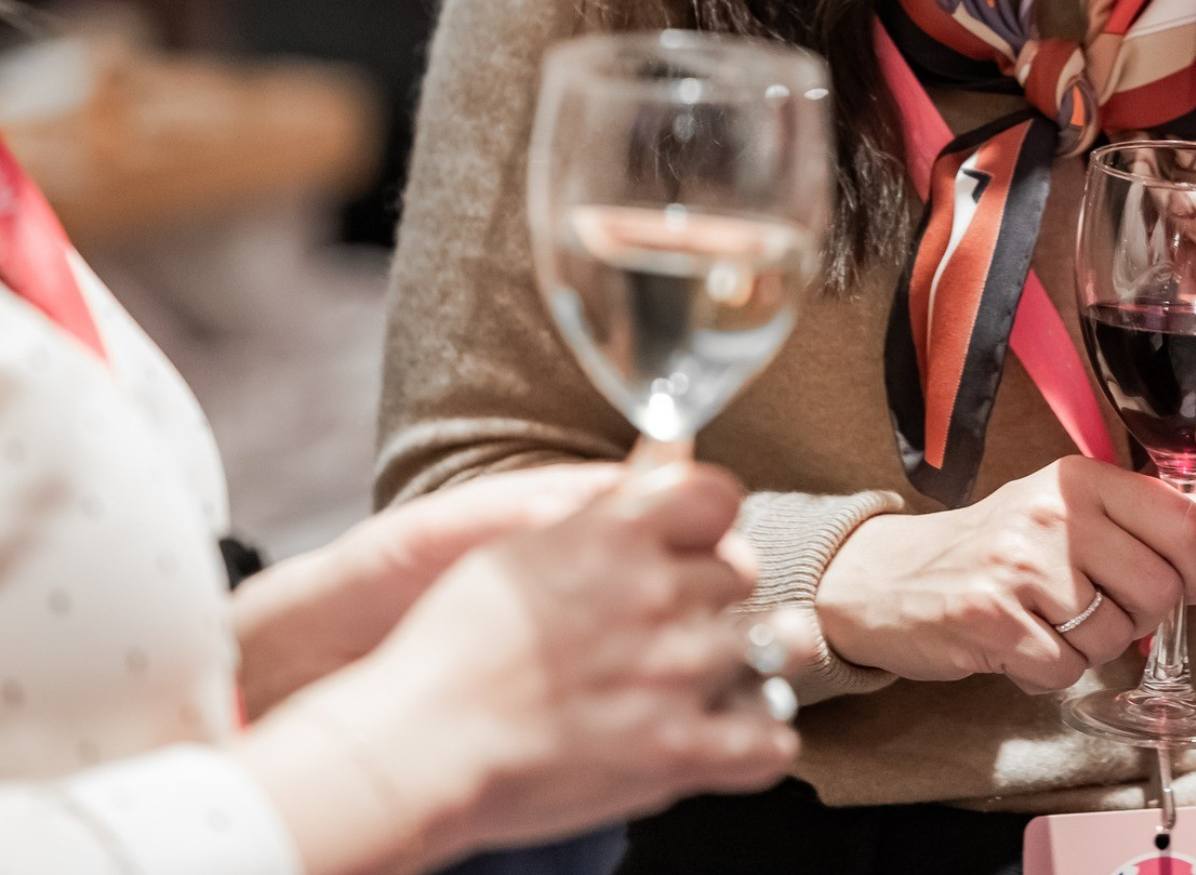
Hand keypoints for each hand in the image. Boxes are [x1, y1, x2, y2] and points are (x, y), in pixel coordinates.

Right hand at [239, 465, 801, 872]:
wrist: (417, 748)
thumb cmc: (454, 647)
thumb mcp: (522, 547)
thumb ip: (607, 503)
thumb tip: (671, 446)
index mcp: (617, 534)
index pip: (718, 497)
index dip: (711, 523)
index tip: (696, 543)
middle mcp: (660, 592)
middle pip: (741, 573)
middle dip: (716, 598)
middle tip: (679, 624)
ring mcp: (678, 670)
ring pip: (778, 646)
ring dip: (758, 658)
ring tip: (722, 675)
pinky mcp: (682, 749)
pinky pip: (770, 741)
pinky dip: (757, 742)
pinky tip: (725, 740)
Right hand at [816, 456, 1195, 694]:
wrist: (888, 577)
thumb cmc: (994, 549)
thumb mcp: (1066, 512)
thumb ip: (1144, 515)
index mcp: (1079, 479)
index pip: (1185, 523)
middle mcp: (1052, 513)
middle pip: (1158, 590)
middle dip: (1139, 618)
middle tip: (1097, 609)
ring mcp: (1019, 564)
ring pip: (1114, 636)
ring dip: (1089, 649)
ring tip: (1047, 624)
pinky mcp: (990, 617)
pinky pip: (1065, 670)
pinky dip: (1049, 673)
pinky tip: (1020, 646)